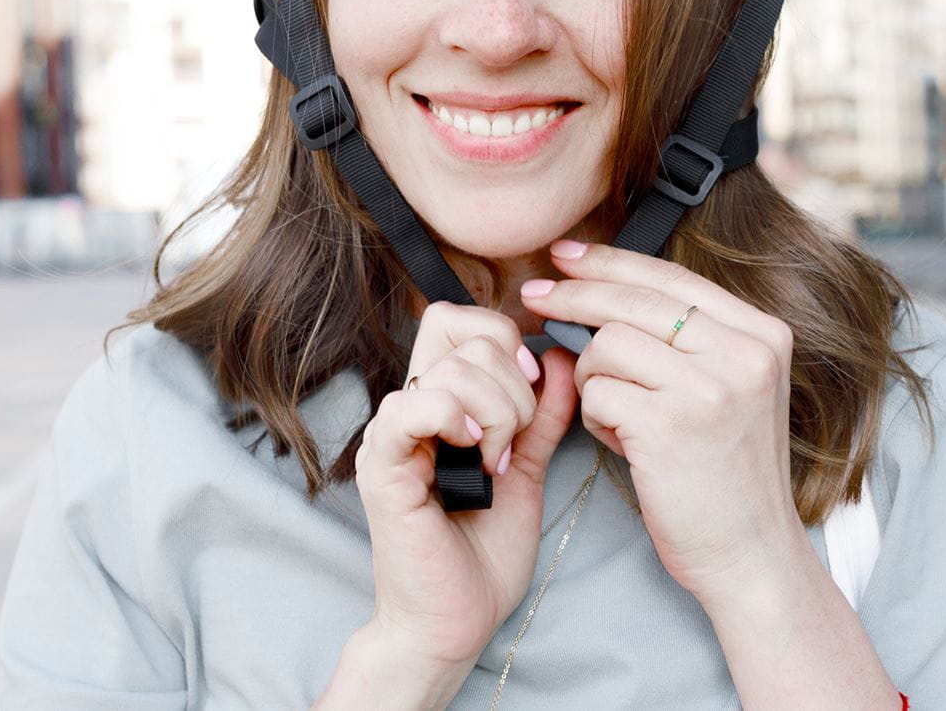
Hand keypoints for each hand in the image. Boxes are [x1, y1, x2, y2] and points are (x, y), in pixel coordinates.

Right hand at [352, 301, 580, 671]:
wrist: (454, 624)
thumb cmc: (482, 554)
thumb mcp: (528, 469)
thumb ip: (543, 415)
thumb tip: (562, 359)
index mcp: (439, 403)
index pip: (461, 321)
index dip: (507, 340)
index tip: (534, 391)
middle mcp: (410, 409)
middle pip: (461, 330)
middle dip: (512, 380)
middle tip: (514, 441)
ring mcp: (392, 435)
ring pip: (453, 367)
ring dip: (496, 412)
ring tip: (496, 463)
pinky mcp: (383, 468)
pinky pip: (411, 406)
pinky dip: (454, 418)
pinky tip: (474, 454)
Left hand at [523, 240, 809, 600]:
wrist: (751, 553)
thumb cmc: (728, 477)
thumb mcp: (733, 391)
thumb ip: (690, 342)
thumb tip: (602, 291)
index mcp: (762, 335)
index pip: (672, 279)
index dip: (612, 263)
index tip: (566, 256)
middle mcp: (743, 353)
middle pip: (633, 302)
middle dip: (574, 297)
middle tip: (534, 298)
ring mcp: (709, 387)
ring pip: (608, 347)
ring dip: (595, 381)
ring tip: (621, 418)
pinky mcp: (669, 425)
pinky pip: (596, 393)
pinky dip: (596, 418)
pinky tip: (625, 443)